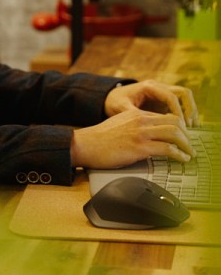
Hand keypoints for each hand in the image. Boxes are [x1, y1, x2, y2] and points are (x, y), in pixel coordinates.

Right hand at [71, 108, 196, 168]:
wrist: (85, 144)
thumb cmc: (100, 139)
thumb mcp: (120, 124)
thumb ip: (136, 125)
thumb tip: (151, 136)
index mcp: (136, 114)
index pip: (167, 116)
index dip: (180, 127)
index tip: (184, 137)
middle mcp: (140, 120)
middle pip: (175, 122)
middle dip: (187, 136)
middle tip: (190, 146)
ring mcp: (140, 133)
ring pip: (174, 133)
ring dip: (186, 145)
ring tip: (189, 154)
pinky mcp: (139, 147)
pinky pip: (167, 149)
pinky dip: (178, 154)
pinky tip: (181, 159)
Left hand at [104, 79, 198, 127]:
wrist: (110, 97)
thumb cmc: (114, 102)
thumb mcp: (120, 108)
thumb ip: (133, 115)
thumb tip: (145, 126)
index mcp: (148, 87)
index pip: (171, 96)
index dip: (178, 111)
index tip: (181, 126)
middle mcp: (158, 87)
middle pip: (183, 93)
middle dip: (189, 109)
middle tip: (190, 126)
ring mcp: (163, 92)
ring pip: (185, 97)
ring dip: (190, 111)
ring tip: (191, 128)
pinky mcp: (164, 100)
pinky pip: (181, 104)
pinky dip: (186, 114)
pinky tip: (185, 128)